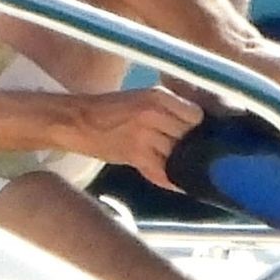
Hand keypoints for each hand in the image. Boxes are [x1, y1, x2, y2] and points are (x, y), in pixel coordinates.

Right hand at [62, 86, 203, 190]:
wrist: (78, 121)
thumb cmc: (112, 109)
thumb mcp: (144, 98)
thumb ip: (169, 109)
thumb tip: (198, 123)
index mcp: (157, 97)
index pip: (195, 115)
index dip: (198, 126)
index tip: (200, 132)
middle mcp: (153, 115)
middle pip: (190, 136)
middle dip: (194, 145)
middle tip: (198, 152)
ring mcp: (144, 137)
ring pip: (179, 156)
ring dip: (184, 164)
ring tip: (189, 167)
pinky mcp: (135, 157)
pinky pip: (164, 174)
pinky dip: (173, 180)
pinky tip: (178, 182)